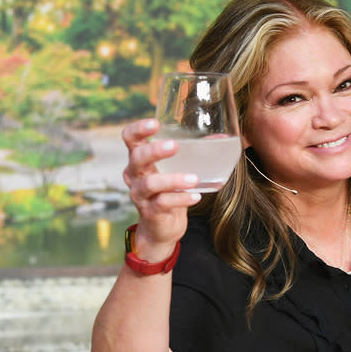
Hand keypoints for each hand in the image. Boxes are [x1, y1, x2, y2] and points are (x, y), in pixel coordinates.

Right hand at [121, 118, 200, 260]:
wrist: (161, 228)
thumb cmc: (169, 191)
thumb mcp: (177, 170)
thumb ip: (193, 154)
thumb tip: (221, 138)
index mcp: (140, 158)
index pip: (130, 138)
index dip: (138, 129)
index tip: (155, 123)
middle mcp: (135, 175)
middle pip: (137, 158)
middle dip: (154, 150)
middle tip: (174, 145)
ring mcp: (140, 194)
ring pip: (150, 183)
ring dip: (173, 179)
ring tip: (194, 179)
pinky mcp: (150, 212)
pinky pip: (162, 203)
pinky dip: (180, 198)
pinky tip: (196, 196)